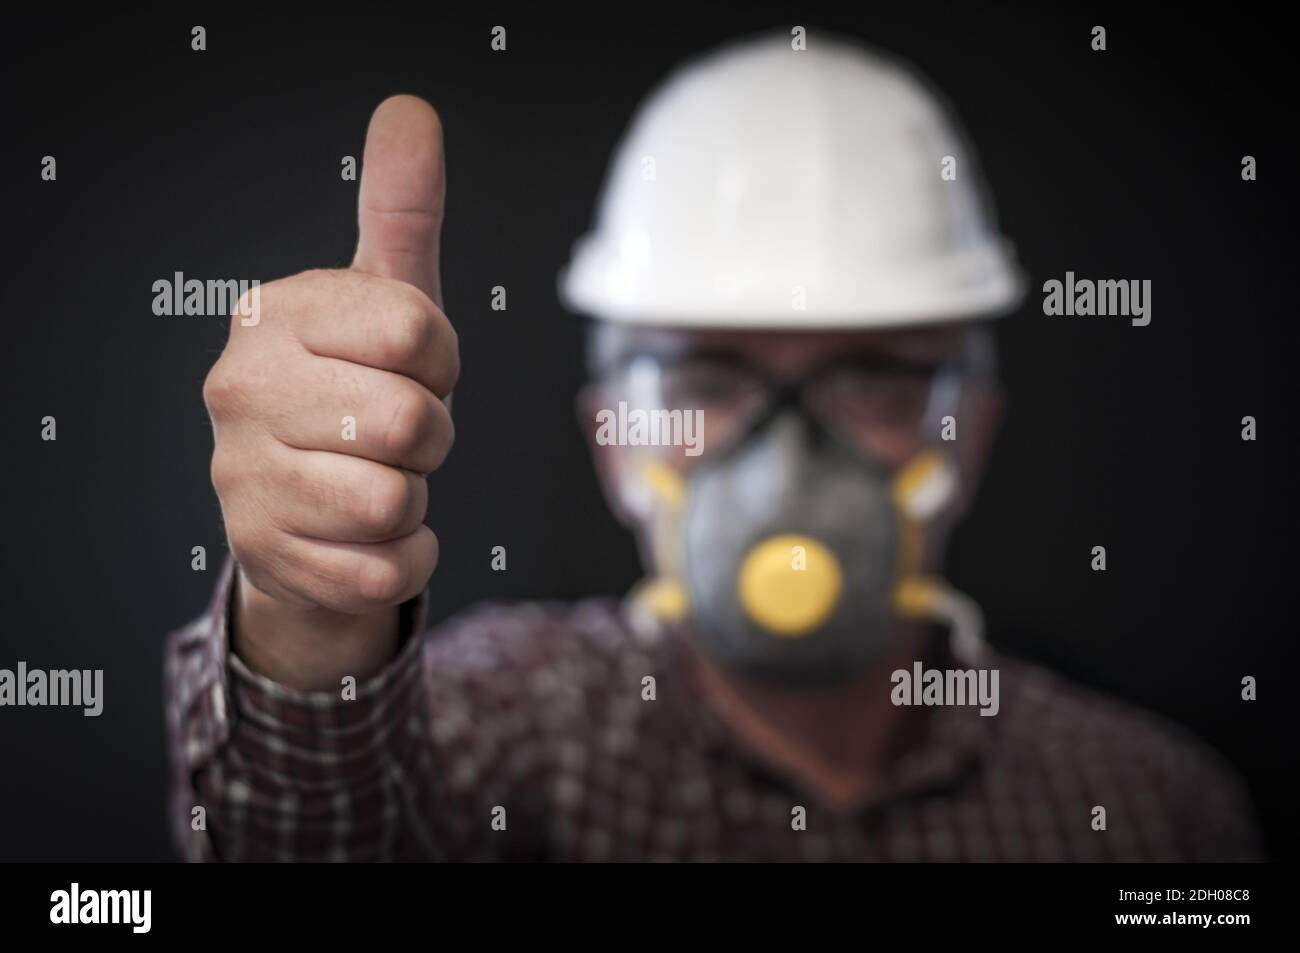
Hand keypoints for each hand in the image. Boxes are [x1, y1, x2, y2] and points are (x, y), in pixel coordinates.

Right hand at [202, 96, 455, 686]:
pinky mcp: (267, 557)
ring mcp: (244, 478)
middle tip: (397, 434)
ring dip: (414, 497)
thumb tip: (409, 111)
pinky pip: (388, 565)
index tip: (416, 368)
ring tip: (376, 479)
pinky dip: (405, 557)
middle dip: (431, 436)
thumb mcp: (386, 300)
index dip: (442, 359)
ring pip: (395, 498)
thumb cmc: (357, 394)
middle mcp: (241, 391)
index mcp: (275, 316)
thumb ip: (401, 211)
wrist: (308, 514)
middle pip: (410, 419)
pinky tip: (369, 534)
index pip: (417, 330)